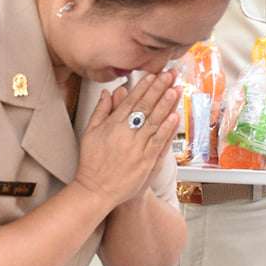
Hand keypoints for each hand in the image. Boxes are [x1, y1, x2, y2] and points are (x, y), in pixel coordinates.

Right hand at [73, 71, 180, 208]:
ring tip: (175, 89)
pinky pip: (159, 141)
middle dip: (158, 88)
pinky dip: (167, 128)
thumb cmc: (92, 162)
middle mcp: (125, 133)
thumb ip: (101, 110)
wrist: (96, 190)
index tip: (153, 74)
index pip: (131, 101)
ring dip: (166, 104)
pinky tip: (175, 116)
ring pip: (154, 121)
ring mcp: (137, 147)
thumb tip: (108, 92)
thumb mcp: (90, 132)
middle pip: (145, 107)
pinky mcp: (146, 161)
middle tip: (169, 75)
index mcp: (112, 125)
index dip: (143, 86)